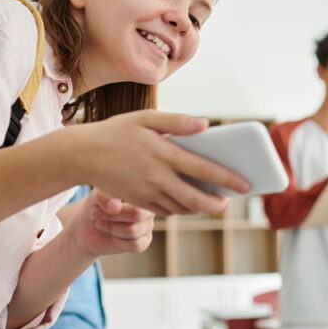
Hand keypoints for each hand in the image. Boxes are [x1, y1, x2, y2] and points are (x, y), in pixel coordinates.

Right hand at [65, 110, 249, 216]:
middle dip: (217, 204)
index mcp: (163, 153)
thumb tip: (206, 125)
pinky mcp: (138, 202)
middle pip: (196, 199)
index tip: (245, 185)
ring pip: (182, 208)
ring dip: (199, 208)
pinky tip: (188, 202)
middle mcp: (157, 177)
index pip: (203, 170)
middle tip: (228, 202)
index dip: (228, 179)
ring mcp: (146, 193)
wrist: (82, 154)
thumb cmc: (117, 131)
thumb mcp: (146, 118)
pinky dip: (181, 209)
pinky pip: (166, 211)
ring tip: (212, 202)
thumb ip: (178, 122)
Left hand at [67, 189, 155, 256]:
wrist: (88, 226)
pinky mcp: (144, 241)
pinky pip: (136, 245)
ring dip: (111, 229)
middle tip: (94, 214)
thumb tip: (115, 207)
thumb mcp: (95, 197)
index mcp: (141, 192)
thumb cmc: (96, 206)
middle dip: (111, 217)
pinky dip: (119, 241)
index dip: (115, 205)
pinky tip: (112, 235)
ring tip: (99, 223)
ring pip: (133, 231)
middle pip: (137, 215)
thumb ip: (104, 197)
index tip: (95, 207)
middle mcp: (148, 208)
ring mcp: (148, 225)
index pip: (135, 198)